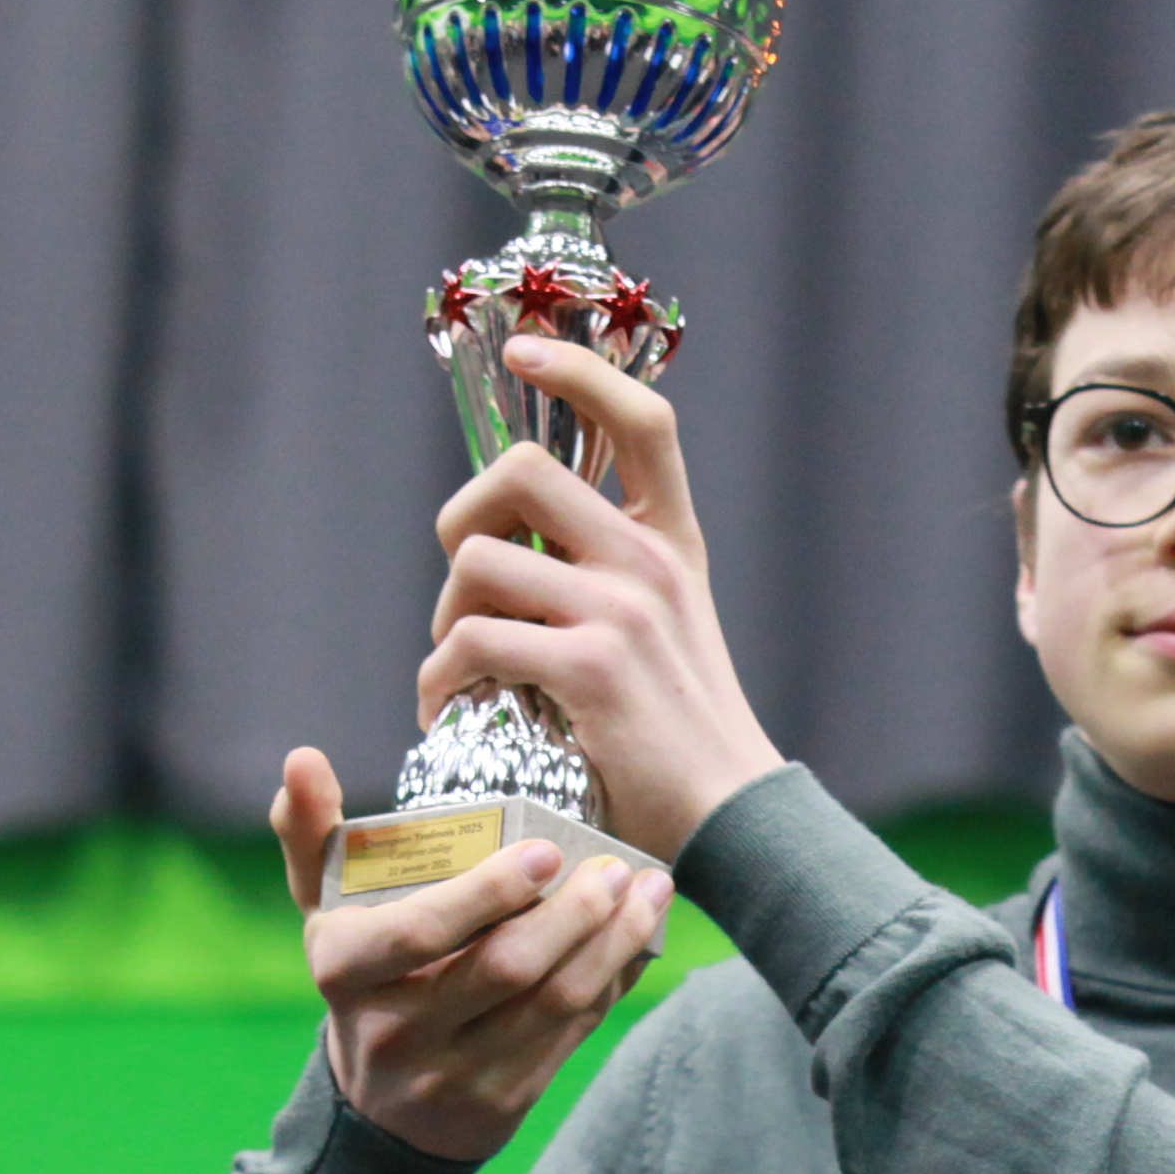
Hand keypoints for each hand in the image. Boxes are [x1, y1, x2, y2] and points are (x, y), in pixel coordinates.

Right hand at [267, 748, 675, 1162]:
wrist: (382, 1110)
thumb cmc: (363, 979)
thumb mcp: (323, 912)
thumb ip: (310, 834)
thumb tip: (303, 759)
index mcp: (347, 972)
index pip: (418, 932)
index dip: (485, 893)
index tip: (545, 850)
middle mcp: (397, 1031)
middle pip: (503, 969)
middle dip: (572, 914)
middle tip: (613, 867)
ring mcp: (455, 1073)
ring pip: (552, 1004)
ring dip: (610, 943)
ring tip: (647, 891)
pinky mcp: (507, 1099)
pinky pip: (573, 1032)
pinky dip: (613, 979)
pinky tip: (637, 936)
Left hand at [418, 337, 785, 860]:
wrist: (733, 821)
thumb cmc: (683, 741)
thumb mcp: (670, 635)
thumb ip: (610, 580)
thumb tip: (510, 551)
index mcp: (674, 543)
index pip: (643, 418)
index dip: (579, 369)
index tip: (525, 352)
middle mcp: (651, 561)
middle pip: (523, 469)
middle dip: (463, 515)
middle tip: (463, 582)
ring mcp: (623, 610)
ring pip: (479, 559)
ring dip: (443, 616)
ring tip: (455, 666)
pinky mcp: (590, 667)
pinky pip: (473, 640)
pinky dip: (441, 677)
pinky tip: (448, 707)